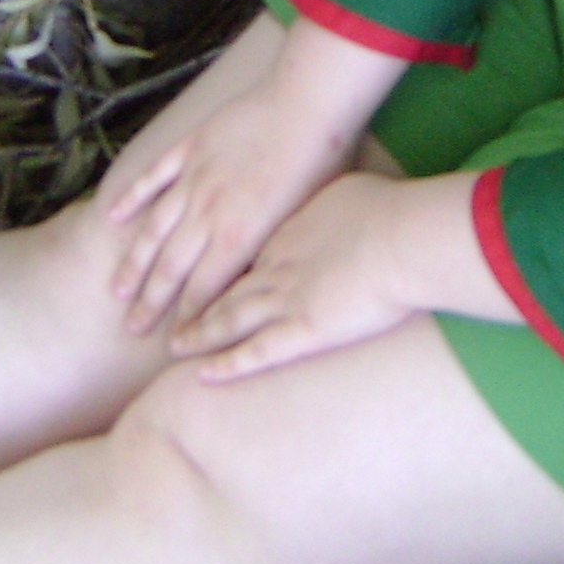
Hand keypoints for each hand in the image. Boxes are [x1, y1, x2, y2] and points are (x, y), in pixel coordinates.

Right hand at [100, 17, 410, 336]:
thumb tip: (251, 281)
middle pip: (170, 268)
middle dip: (150, 303)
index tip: (174, 342)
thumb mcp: (300, 221)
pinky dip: (132, 196)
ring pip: (154, 229)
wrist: (308, 103)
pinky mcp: (190, 147)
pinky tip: (112, 216)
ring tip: (117, 289)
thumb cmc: (320, 163)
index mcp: (239, 238)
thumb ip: (268, 251)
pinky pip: (154, 177)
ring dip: (134, 263)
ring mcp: (194, 179)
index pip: (203, 292)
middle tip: (132, 328)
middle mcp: (208, 214)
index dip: (187, 320)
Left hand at [173, 171, 502, 382]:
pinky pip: (256, 352)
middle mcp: (273, 265)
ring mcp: (284, 299)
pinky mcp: (302, 330)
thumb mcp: (347, 189)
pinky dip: (228, 364)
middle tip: (162, 311)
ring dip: (198, 332)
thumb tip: (330, 201)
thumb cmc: (384, 209)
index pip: (240, 251)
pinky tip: (204, 373)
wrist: (401, 235)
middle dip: (187, 299)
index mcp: (283, 231)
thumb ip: (328, 203)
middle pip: (220, 284)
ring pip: (229, 318)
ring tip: (174, 343)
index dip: (215, 264)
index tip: (199, 271)